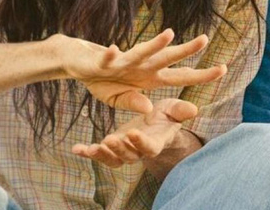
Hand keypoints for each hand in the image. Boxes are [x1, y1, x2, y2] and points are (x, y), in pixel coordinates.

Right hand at [57, 28, 225, 113]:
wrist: (77, 62)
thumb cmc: (103, 79)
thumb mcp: (118, 99)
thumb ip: (134, 102)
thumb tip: (149, 108)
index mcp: (150, 77)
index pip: (181, 76)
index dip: (201, 74)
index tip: (224, 69)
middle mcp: (142, 66)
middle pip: (167, 58)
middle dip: (186, 50)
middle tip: (205, 39)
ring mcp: (124, 62)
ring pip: (142, 51)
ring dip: (155, 44)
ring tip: (169, 34)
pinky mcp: (103, 62)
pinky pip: (108, 59)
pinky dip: (111, 56)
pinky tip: (113, 49)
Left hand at [70, 98, 197, 167]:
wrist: (153, 122)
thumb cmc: (165, 116)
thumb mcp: (173, 109)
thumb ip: (181, 110)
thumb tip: (194, 109)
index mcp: (155, 142)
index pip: (149, 147)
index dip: (141, 143)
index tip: (133, 133)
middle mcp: (138, 151)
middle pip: (129, 156)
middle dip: (119, 149)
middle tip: (110, 139)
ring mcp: (124, 152)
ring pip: (113, 160)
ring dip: (102, 155)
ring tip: (91, 148)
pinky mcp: (111, 149)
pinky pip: (99, 155)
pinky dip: (87, 153)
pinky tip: (76, 149)